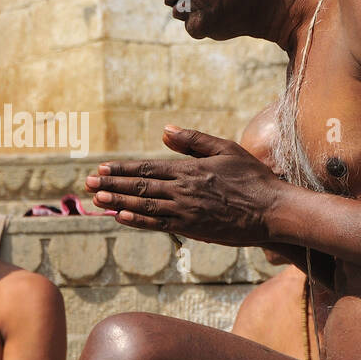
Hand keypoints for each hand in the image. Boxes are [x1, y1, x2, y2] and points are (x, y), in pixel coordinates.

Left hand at [85, 126, 281, 246]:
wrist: (272, 210)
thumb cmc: (252, 177)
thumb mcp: (225, 148)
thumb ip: (194, 140)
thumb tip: (165, 130)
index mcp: (189, 169)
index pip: (147, 169)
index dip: (121, 170)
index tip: (100, 169)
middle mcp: (183, 190)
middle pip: (140, 187)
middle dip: (111, 185)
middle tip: (88, 185)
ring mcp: (187, 211)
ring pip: (145, 206)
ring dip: (118, 203)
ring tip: (96, 201)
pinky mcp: (193, 229)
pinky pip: (159, 224)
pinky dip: (138, 221)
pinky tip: (121, 217)